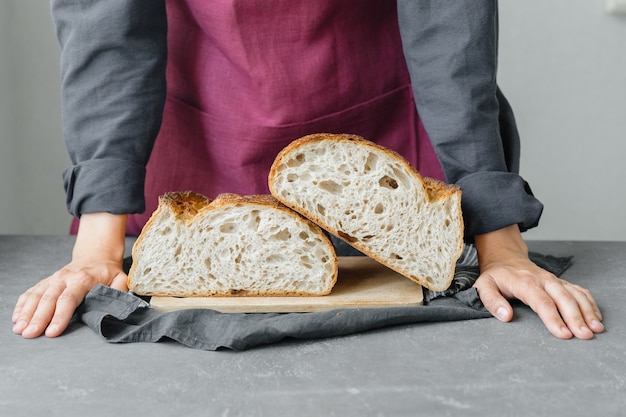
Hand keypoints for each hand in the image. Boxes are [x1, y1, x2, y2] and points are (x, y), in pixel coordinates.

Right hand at [12, 213, 127, 337]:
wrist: (96, 255)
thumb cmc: (108, 272)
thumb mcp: (120, 279)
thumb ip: (119, 292)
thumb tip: (119, 307)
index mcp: (83, 279)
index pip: (69, 299)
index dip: (60, 316)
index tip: (52, 332)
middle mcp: (65, 278)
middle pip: (48, 299)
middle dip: (38, 318)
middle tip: (30, 334)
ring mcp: (53, 279)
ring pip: (37, 295)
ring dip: (26, 313)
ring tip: (20, 329)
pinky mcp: (46, 282)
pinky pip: (31, 292)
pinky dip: (22, 305)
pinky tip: (16, 318)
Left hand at [473, 225, 603, 338]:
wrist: (505, 258)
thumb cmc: (495, 276)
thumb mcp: (483, 286)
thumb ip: (492, 301)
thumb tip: (506, 316)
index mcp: (525, 283)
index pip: (542, 302)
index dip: (554, 318)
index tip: (563, 334)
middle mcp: (543, 280)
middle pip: (564, 299)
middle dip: (576, 317)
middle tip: (585, 335)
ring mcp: (554, 281)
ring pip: (575, 295)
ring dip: (587, 311)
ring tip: (595, 328)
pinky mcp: (561, 283)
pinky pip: (579, 291)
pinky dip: (590, 303)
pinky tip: (596, 317)